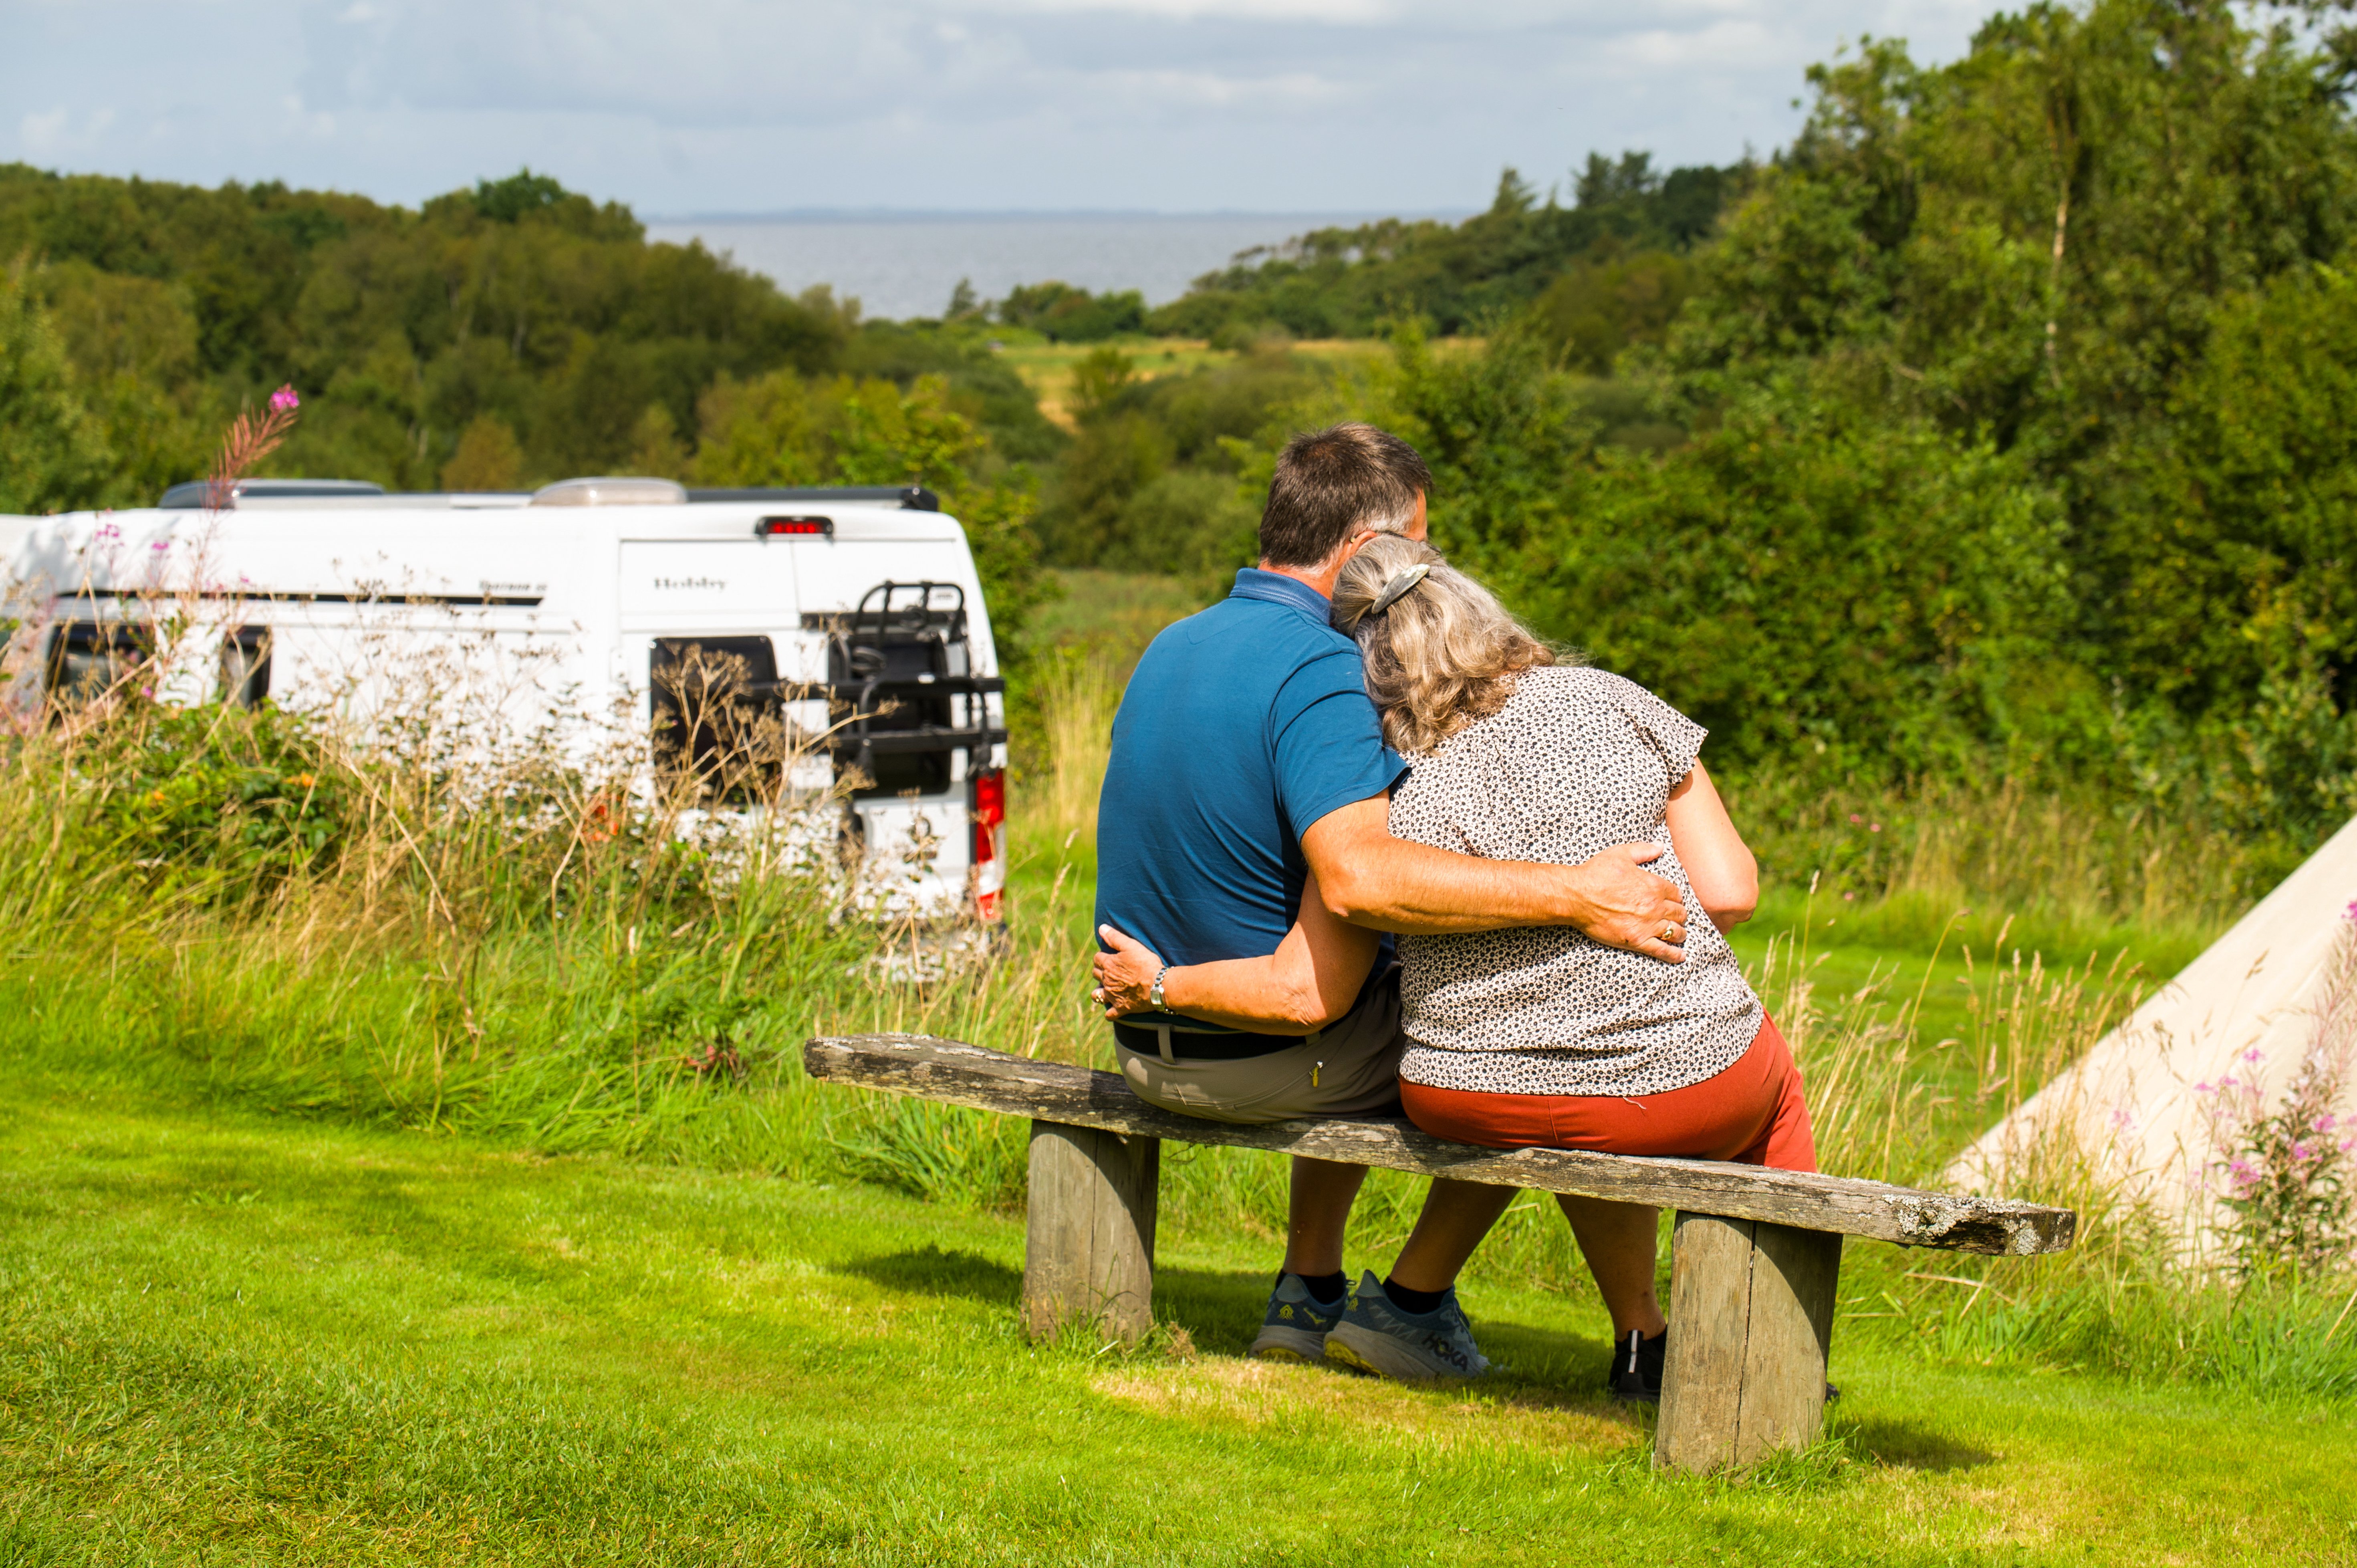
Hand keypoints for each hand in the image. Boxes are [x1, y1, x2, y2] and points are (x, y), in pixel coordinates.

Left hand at [1092, 925, 1164, 1019]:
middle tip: (1109, 970)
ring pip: (1097, 995)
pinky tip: (1112, 1010)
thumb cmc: (1146, 964)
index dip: (1102, 956)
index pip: (1097, 958)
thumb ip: (1114, 937)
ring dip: (1099, 992)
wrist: (1158, 986)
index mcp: (1108, 965)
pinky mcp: (1121, 1008)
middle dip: (1099, 971)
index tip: (1109, 956)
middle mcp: (1107, 981)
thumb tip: (1101, 928)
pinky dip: (1110, 1012)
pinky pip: (1110, 1014)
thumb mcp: (1131, 945)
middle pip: (1096, 974)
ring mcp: (1113, 996)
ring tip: (1105, 989)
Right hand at [1562, 843, 1688, 962]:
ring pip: (1675, 932)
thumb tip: (1660, 846)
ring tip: (1679, 935)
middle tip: (1676, 917)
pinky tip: (1680, 956)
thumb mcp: (1620, 854)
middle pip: (1679, 913)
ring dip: (1680, 933)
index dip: (1676, 897)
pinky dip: (1674, 955)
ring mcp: (1648, 925)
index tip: (1672, 900)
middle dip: (1680, 915)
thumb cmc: (1596, 873)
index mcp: (1654, 885)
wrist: (1577, 896)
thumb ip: (1643, 850)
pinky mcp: (1637, 940)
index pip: (1677, 894)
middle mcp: (1655, 906)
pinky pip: (1662, 950)